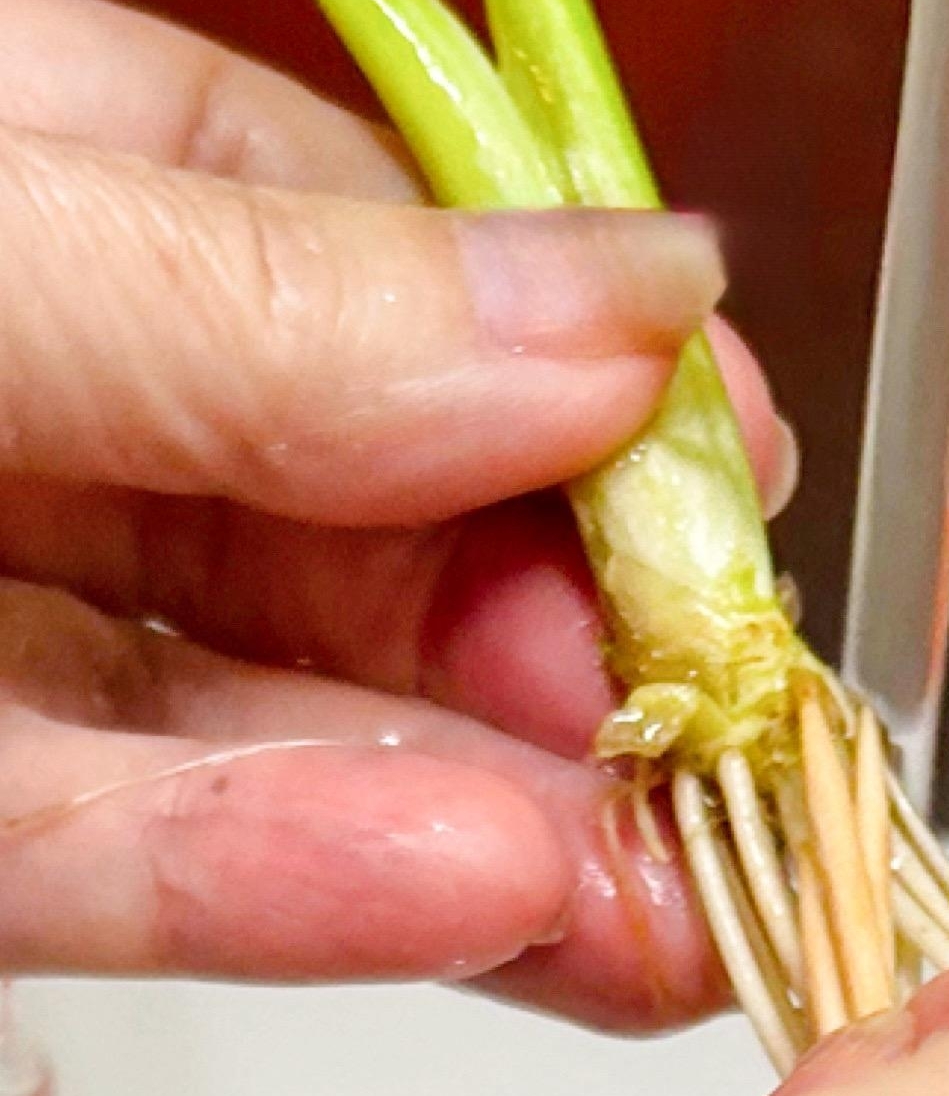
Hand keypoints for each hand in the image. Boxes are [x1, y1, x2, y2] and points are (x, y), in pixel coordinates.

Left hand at [0, 0, 795, 1021]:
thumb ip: (267, 290)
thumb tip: (618, 314)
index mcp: (68, 193)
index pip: (380, 268)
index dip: (582, 377)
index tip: (733, 475)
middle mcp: (49, 411)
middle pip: (362, 534)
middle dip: (567, 657)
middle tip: (731, 753)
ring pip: (269, 729)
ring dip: (480, 820)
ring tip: (663, 901)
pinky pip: (112, 858)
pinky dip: (284, 887)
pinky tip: (469, 902)